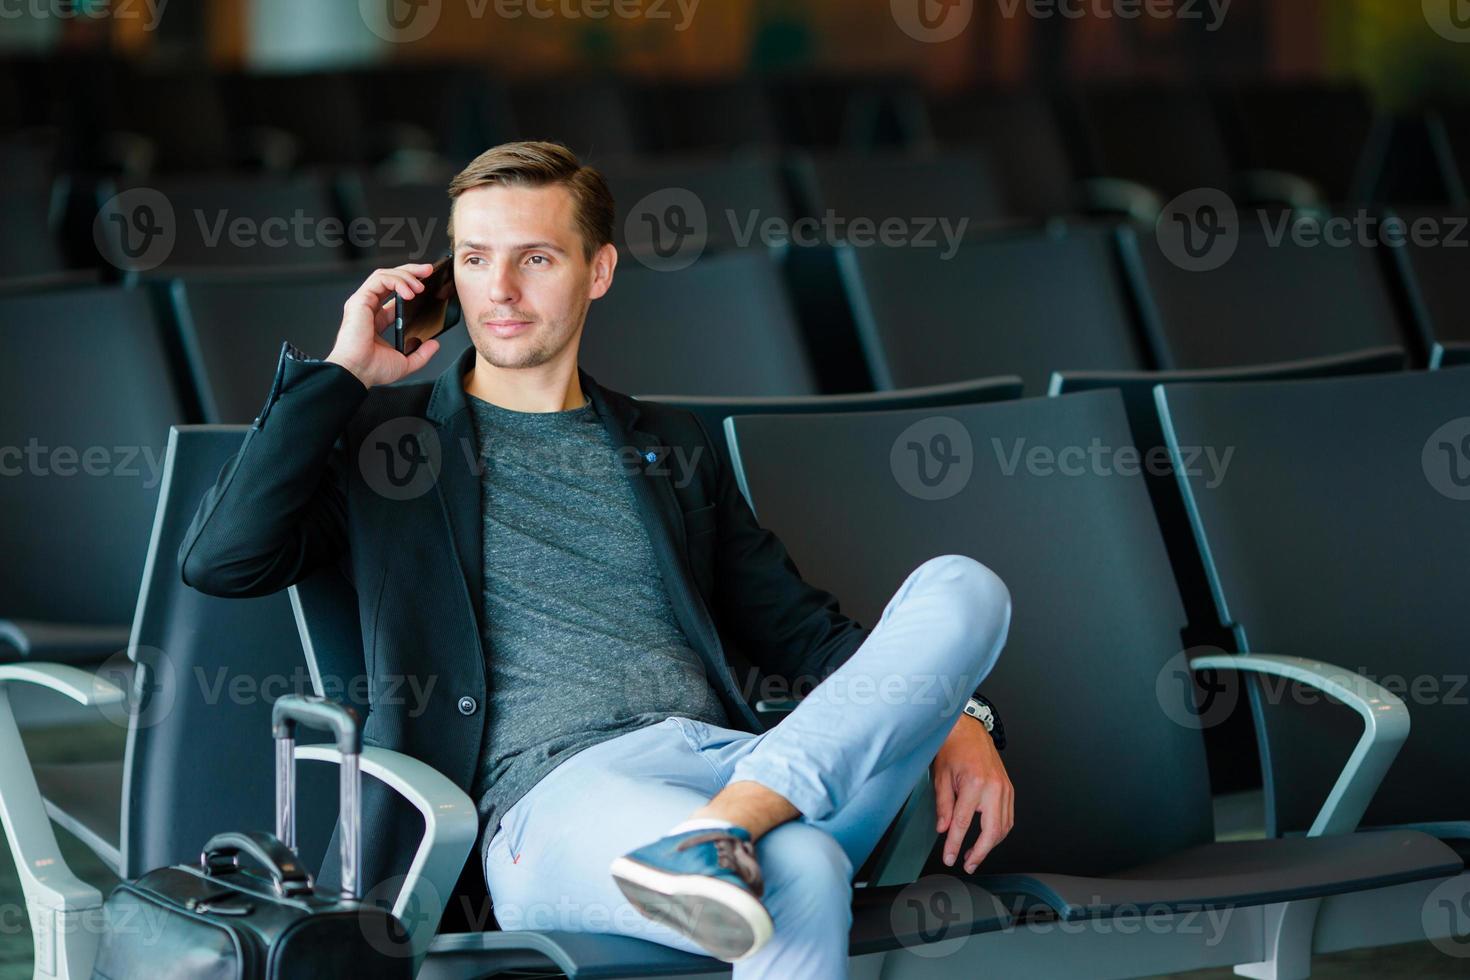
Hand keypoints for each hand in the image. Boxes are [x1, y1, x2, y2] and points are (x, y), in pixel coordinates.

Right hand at [326, 262, 442, 388]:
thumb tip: (434, 344)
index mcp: (377, 320)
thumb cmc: (372, 369)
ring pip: (384, 275)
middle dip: (410, 272)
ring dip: (405, 276)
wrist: (357, 372)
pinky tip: (409, 292)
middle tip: (428, 271)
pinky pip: (379, 280)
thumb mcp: (405, 362)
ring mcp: (363, 302)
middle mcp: (369, 308)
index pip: (394, 294)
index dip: (410, 285)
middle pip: (389, 279)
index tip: (428, 284)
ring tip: (420, 285)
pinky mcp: (360, 300)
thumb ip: (421, 354)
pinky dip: (397, 281)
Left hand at [933, 714, 1013, 873]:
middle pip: (992, 832)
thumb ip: (943, 806)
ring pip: (1004, 828)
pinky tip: (987, 838)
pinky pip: (1008, 818)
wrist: (969, 729)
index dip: (955, 845)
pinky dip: (999, 832)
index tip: (950, 858)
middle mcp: (994, 788)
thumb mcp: (940, 776)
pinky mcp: (1009, 789)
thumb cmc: (953, 748)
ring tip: (974, 854)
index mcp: (974, 784)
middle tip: (968, 864)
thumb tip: (943, 829)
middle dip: (980, 853)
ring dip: (990, 845)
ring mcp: (1005, 789)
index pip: (962, 824)